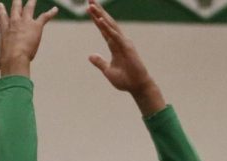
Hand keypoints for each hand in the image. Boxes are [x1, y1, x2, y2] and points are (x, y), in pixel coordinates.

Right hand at [0, 0, 57, 76]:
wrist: (15, 57)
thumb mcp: (1, 59)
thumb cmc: (7, 59)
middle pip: (16, 8)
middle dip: (17, 2)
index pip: (2, 17)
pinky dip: (51, 13)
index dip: (1, 10)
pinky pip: (45, 17)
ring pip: (29, 8)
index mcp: (5, 29)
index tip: (0, 5)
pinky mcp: (36, 26)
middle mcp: (14, 22)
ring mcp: (25, 22)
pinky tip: (55, 9)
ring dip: (32, 2)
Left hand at [86, 0, 165, 115]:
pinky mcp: (126, 47)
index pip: (103, 29)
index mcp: (114, 45)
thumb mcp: (108, 70)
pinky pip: (115, 35)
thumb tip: (90, 56)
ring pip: (110, 25)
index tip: (88, 8)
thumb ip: (100, 62)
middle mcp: (118, 41)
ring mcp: (123, 42)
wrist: (137, 86)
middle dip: (98, 11)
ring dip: (100, 15)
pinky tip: (100, 20)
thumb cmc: (125, 79)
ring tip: (91, 5)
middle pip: (106, 22)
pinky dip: (107, 27)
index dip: (96, 18)